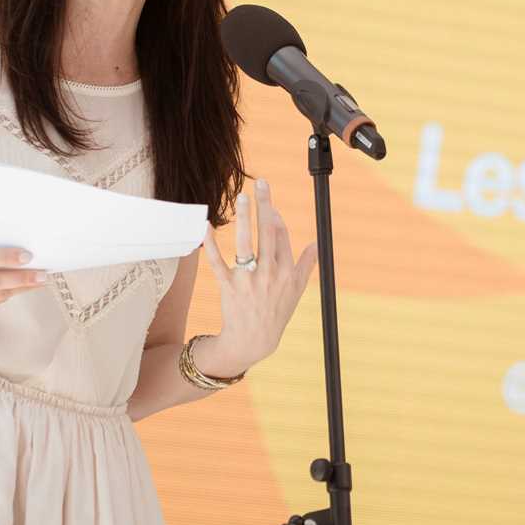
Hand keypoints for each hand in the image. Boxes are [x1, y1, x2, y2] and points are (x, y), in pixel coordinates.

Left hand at [201, 179, 316, 374]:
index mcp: (285, 272)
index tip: (270, 205)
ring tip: (241, 197)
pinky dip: (211, 244)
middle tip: (261, 183)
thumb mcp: (296, 291)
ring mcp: (248, 279)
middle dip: (265, 205)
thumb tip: (317, 244)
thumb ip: (306, 265)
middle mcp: (269, 273)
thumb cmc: (275, 313)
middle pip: (267, 232)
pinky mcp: (228, 286)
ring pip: (246, 242)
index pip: (282, 236)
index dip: (276, 217)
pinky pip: (218, 262)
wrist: (252, 341)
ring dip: (244, 218)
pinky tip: (207, 226)